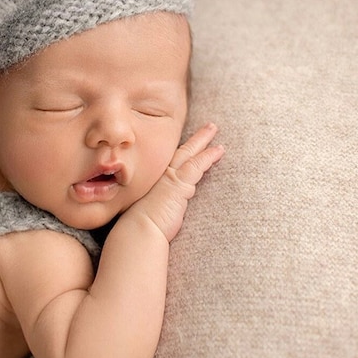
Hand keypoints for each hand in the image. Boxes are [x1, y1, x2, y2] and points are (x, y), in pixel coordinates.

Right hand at [128, 123, 223, 241]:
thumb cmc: (141, 226)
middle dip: (195, 139)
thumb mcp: (148, 211)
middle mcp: (161, 175)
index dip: (182, 151)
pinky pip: (197, 165)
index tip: (191, 143)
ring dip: (203, 140)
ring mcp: (169, 177)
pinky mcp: (178, 183)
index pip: (172, 161)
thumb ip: (155, 206)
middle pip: (181, 151)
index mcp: (154, 181)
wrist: (139, 230)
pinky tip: (219, 150)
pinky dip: (209, 156)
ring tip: (213, 128)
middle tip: (208, 127)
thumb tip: (159, 212)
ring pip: (190, 153)